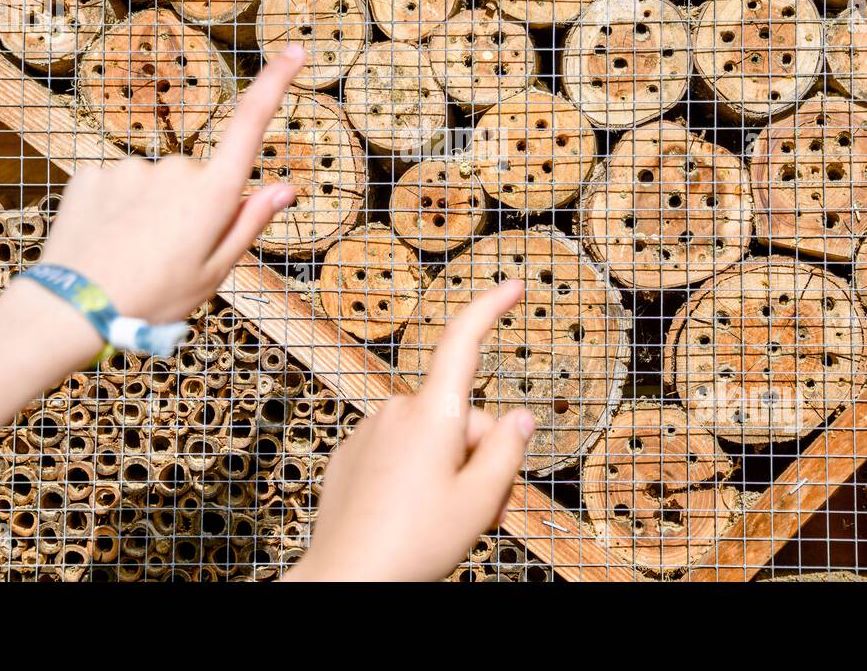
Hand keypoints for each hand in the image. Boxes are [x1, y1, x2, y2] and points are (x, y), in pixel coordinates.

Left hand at [35, 46, 304, 323]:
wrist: (71, 310)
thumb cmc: (152, 299)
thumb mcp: (215, 272)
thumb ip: (250, 222)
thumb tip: (285, 187)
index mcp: (213, 195)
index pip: (251, 124)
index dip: (275, 82)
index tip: (294, 50)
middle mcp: (175, 170)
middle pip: (198, 177)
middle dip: (193, 205)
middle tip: (173, 255)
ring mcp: (131, 168)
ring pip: (157, 184)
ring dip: (153, 210)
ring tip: (135, 254)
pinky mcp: (93, 173)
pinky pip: (120, 186)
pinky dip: (119, 209)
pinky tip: (108, 241)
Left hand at [286, 280, 535, 581]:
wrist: (346, 581)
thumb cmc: (414, 544)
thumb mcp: (480, 502)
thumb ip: (507, 452)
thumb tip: (520, 417)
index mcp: (433, 414)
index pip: (464, 341)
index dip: (491, 306)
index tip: (513, 284)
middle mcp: (397, 410)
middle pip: (460, 417)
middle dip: (479, 454)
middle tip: (483, 511)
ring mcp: (369, 432)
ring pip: (430, 439)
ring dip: (448, 469)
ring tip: (444, 522)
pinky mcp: (350, 456)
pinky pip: (397, 454)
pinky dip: (413, 477)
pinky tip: (408, 517)